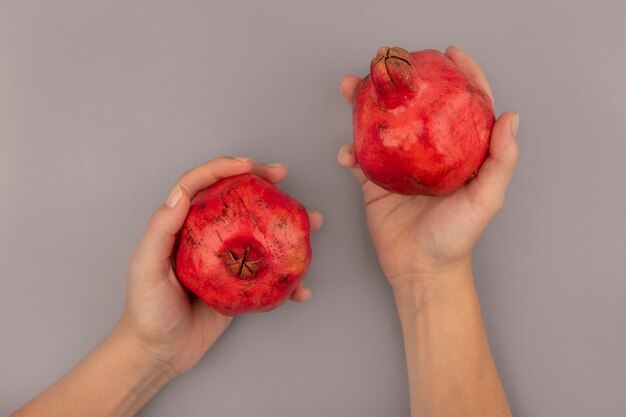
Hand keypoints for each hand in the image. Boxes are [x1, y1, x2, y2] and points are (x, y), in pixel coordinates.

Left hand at [116, 157, 322, 379]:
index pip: (200, 186)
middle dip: (262, 184)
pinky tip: (301, 284)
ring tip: (310, 221)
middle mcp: (206, 237)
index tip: (249, 166)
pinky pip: (268, 274)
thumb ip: (159, 231)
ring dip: (286, 225)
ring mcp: (226, 260)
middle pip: (235, 200)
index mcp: (181, 227)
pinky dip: (287, 278)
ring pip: (259, 233)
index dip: (223, 168)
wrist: (159, 352)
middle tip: (283, 176)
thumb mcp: (144, 268)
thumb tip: (180, 194)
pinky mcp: (240, 284)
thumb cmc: (146, 311)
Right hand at [337, 46, 518, 286]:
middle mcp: (428, 153)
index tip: (448, 54)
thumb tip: (511, 116)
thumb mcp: (487, 199)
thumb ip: (502, 160)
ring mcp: (400, 166)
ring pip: (381, 125)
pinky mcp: (376, 182)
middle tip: (386, 65)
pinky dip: (349, 150)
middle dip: (398, 83)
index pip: (463, 105)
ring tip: (350, 90)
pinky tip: (345, 151)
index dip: (460, 75)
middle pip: (414, 107)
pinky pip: (360, 157)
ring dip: (363, 106)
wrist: (421, 270)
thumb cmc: (457, 238)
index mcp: (458, 153)